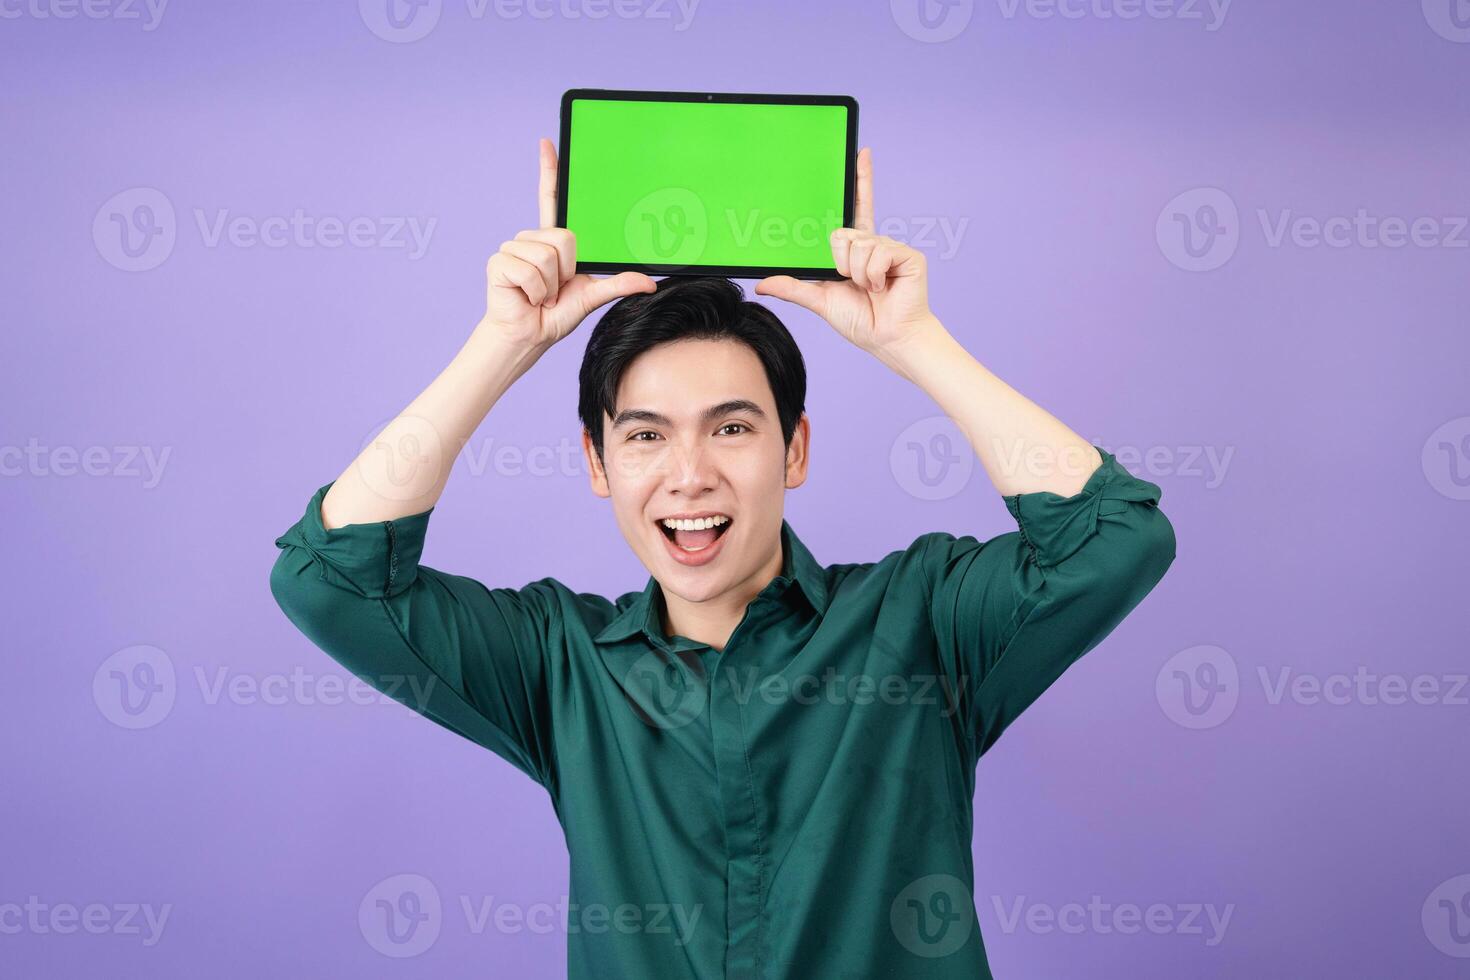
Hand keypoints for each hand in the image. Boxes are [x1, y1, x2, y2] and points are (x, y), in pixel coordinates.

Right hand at [480, 138, 656, 349]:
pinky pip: (531, 270)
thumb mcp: (591, 296)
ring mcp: (513, 247)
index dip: (549, 171)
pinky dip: (535, 291)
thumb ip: (617, 284)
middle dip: (566, 270)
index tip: (547, 144)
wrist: (529, 335)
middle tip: (555, 289)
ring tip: (540, 295)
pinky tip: (526, 296)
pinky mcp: (500, 261)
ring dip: (550, 285)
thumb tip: (649, 283)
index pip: (550, 198)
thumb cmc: (555, 314)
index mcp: (551, 240)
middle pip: (564, 237)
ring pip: (548, 256)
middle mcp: (532, 238)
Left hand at [755, 148, 937, 355]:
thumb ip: (793, 288)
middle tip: (851, 282)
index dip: (861, 180)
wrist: (887, 338)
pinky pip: (876, 252)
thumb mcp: (820, 300)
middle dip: (840, 261)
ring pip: (856, 244)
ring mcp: (891, 247)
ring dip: (856, 273)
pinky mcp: (906, 254)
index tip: (861, 153)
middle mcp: (874, 243)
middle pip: (842, 232)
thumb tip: (761, 285)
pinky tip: (882, 286)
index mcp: (857, 250)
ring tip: (870, 288)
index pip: (857, 207)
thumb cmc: (861, 321)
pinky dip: (871, 275)